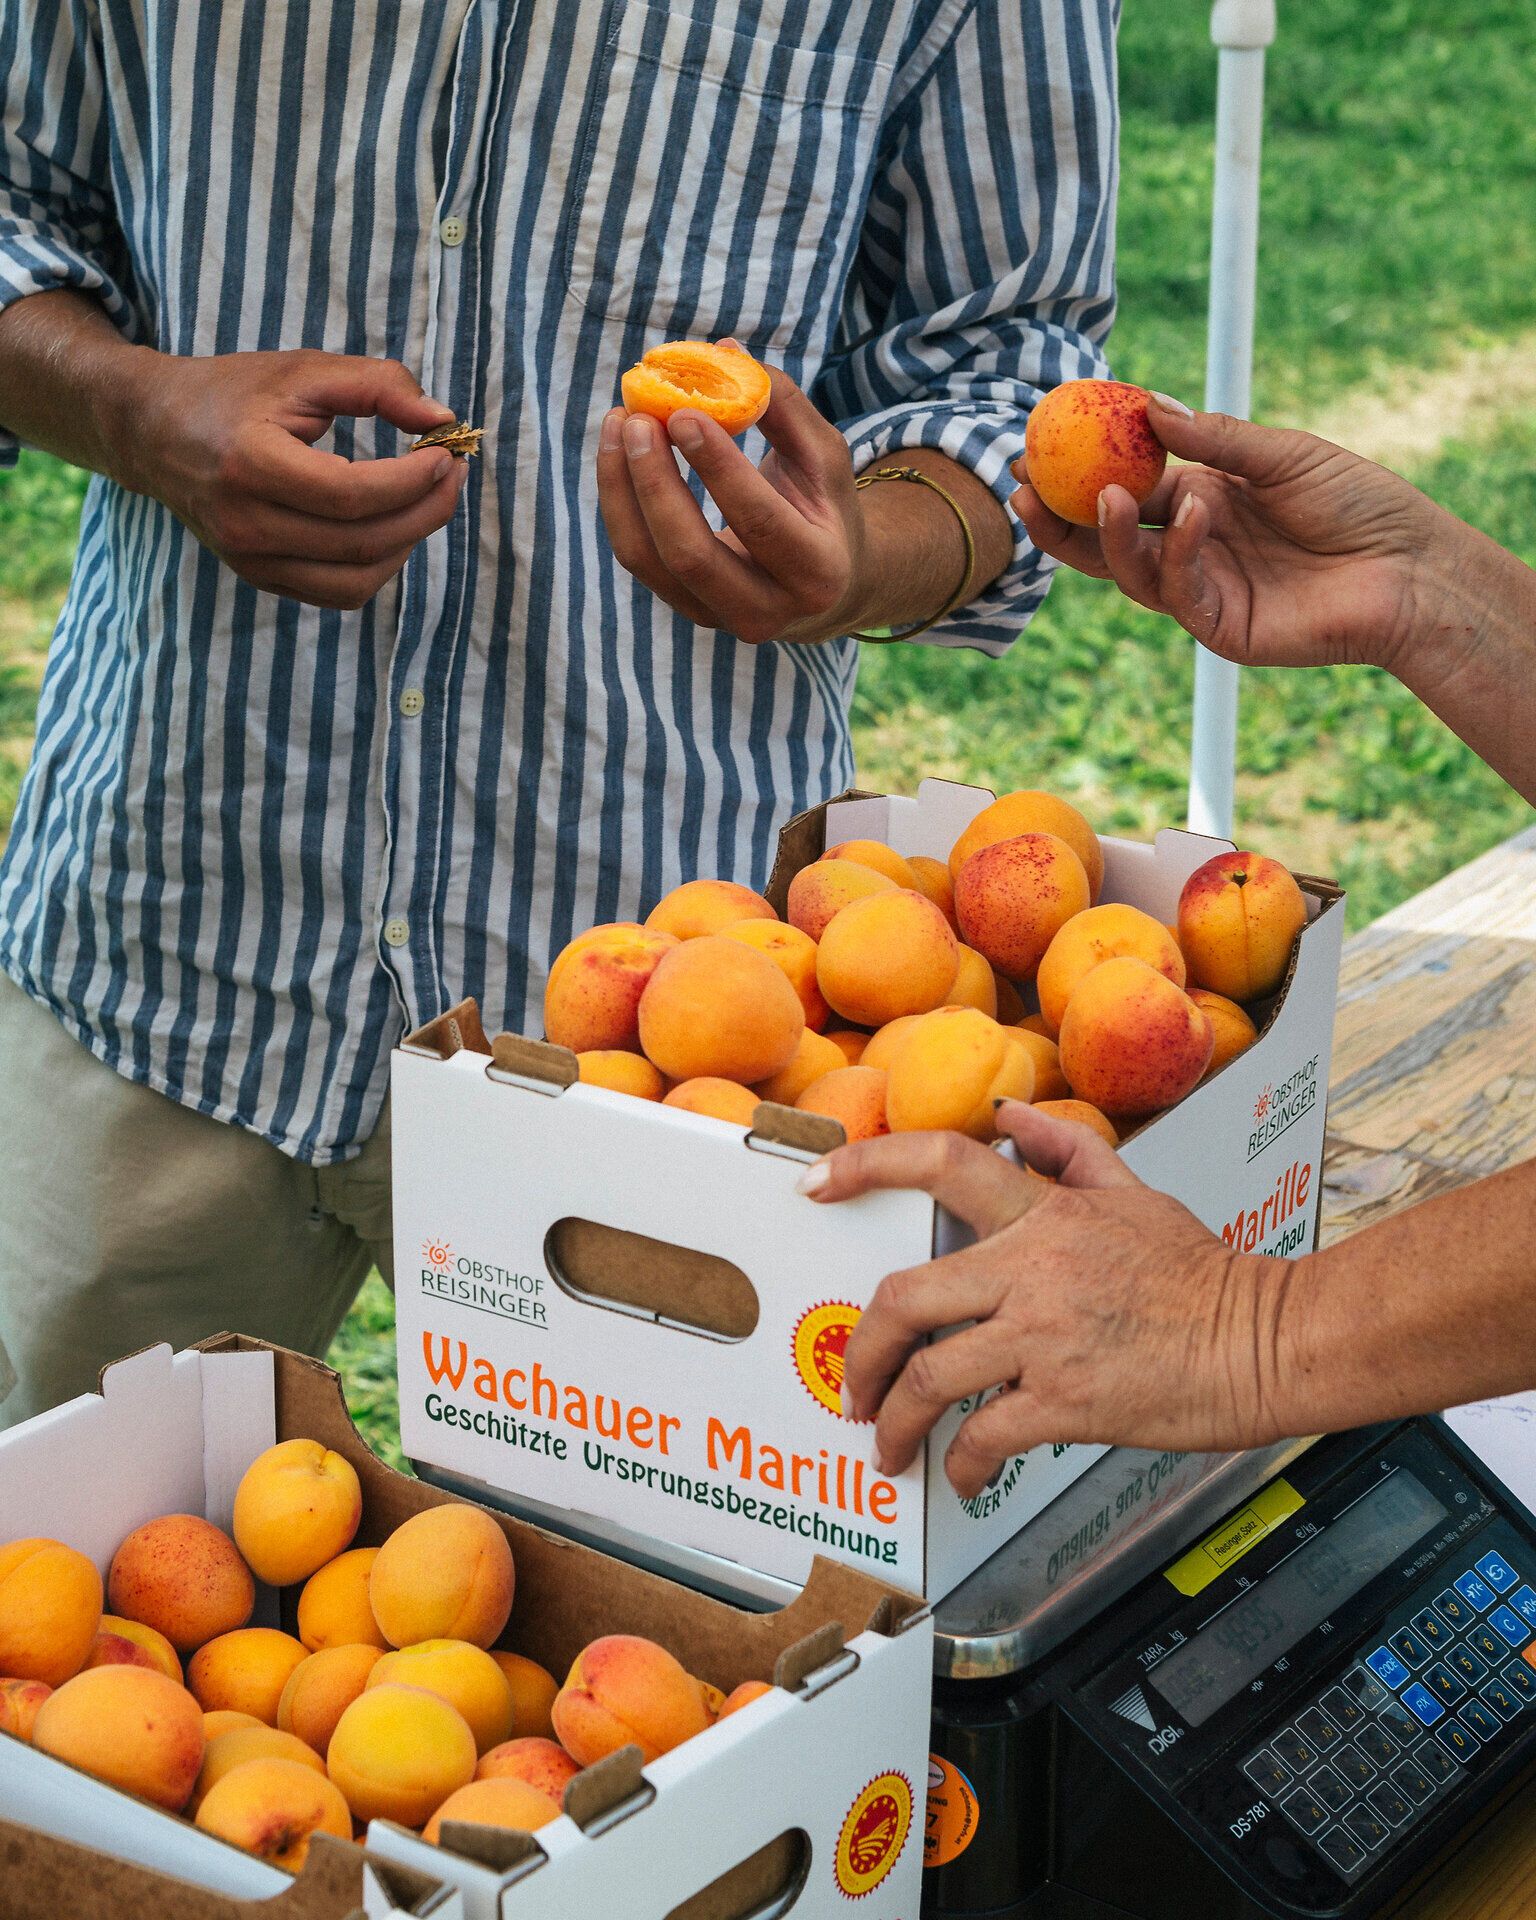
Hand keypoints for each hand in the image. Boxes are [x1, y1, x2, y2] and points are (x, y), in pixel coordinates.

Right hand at [123, 348, 467, 608]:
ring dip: (407, 544)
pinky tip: (390, 526)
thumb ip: (376, 385)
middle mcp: (246, 524)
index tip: (444, 454)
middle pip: (362, 542)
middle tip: (451, 475)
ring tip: (425, 500)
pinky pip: (339, 593)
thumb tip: (442, 418)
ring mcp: (251, 561)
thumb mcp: (301, 371)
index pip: (352, 495)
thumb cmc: (233, 393)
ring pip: (357, 580)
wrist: (155, 432)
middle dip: (424, 511)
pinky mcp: (261, 578)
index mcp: (250, 464)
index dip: (412, 482)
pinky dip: (378, 565)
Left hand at [598, 357, 876, 644]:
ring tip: (618, 423)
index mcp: (817, 572)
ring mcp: (718, 617)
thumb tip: (725, 351)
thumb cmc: (824, 506)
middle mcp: (767, 612)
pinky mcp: (684, 608)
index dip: (717, 467)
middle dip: (655, 482)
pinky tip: (618, 451)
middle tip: (637, 417)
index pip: (759, 521)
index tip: (683, 412)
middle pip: (691, 554)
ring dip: (623, 488)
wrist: (825, 584)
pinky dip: (619, 501)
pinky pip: (636, 556)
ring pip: (649, 560)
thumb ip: (784, 406)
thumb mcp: (823, 456)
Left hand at [805, 1104, 1298, 1496]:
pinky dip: (961, 1464)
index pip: (940, 1163)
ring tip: (892, 1443)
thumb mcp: (1135, 1193)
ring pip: (930, 1378)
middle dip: (862, 1350)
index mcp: (1043, 1211)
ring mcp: (1044, 1338)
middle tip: (854, 1384)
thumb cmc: (1203, 1274)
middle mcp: (1031, 1267)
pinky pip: (983, 1437)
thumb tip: (1013, 1114)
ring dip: (897, 1421)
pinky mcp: (1066, 1403)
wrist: (1264, 1342)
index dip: (866, 1165)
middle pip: (904, 1299)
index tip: (816, 1183)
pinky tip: (962, 1475)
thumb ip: (1068, 1151)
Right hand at [1011, 397, 1450, 673]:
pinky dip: (1177, 549)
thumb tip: (1146, 407)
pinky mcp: (1219, 627)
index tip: (1036, 447)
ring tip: (1106, 493)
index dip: (1077, 473)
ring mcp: (1202, 591)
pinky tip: (1194, 512)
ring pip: (1129, 571)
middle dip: (1058, 519)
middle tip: (1023, 488)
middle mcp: (1191, 547)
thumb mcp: (1282, 454)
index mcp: (1201, 501)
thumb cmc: (1359, 504)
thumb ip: (1214, 437)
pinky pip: (1178, 590)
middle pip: (1104, 540)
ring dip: (1110, 533)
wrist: (1411, 568)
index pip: (1123, 488)